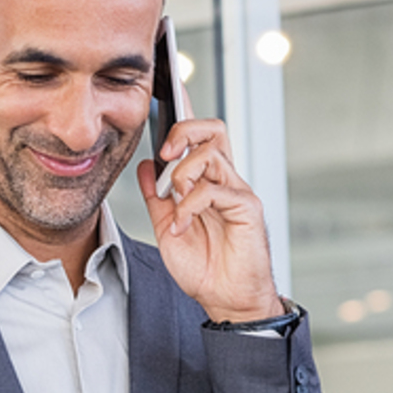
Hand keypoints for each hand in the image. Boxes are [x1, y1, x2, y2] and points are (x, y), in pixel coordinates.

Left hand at [135, 117, 283, 323]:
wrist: (226, 299)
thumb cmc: (204, 267)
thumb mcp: (167, 228)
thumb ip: (157, 197)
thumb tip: (145, 166)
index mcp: (207, 182)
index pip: (200, 137)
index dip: (186, 114)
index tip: (168, 92)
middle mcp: (225, 180)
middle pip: (213, 129)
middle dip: (183, 131)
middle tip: (164, 155)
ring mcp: (238, 192)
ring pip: (211, 155)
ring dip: (182, 175)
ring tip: (174, 203)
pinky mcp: (247, 208)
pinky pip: (215, 189)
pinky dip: (190, 206)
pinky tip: (183, 226)